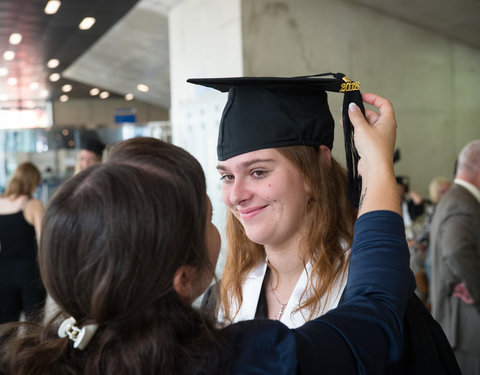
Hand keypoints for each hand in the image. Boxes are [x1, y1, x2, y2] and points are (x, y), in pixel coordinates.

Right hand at [348, 93, 400, 215]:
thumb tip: (352, 107)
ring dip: (356, 122)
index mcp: (388, 121)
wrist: (375, 169)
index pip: (383, 104)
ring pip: (367, 125)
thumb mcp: (362, 128)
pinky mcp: (371, 146)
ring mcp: (378, 138)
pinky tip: (347, 130)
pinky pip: (363, 134)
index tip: (363, 96)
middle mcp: (385, 129)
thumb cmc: (374, 149)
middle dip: (360, 112)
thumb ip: (356, 116)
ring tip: (345, 120)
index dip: (374, 98)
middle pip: (373, 115)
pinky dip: (356, 131)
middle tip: (349, 110)